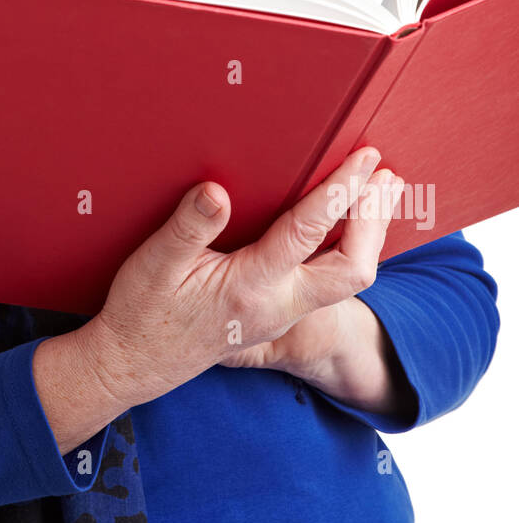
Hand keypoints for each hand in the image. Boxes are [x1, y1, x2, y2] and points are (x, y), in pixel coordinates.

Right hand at [90, 146, 403, 408]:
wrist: (134, 364)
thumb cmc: (142, 313)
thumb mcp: (153, 264)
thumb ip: (189, 227)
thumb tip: (217, 191)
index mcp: (251, 287)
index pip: (308, 232)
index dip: (340, 191)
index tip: (362, 158)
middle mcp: (279, 306)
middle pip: (353, 269)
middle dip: (375, 219)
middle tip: (387, 175)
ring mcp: (282, 315)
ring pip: (346, 280)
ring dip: (367, 235)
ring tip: (379, 192)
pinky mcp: (276, 315)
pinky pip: (328, 283)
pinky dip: (347, 249)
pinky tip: (345, 227)